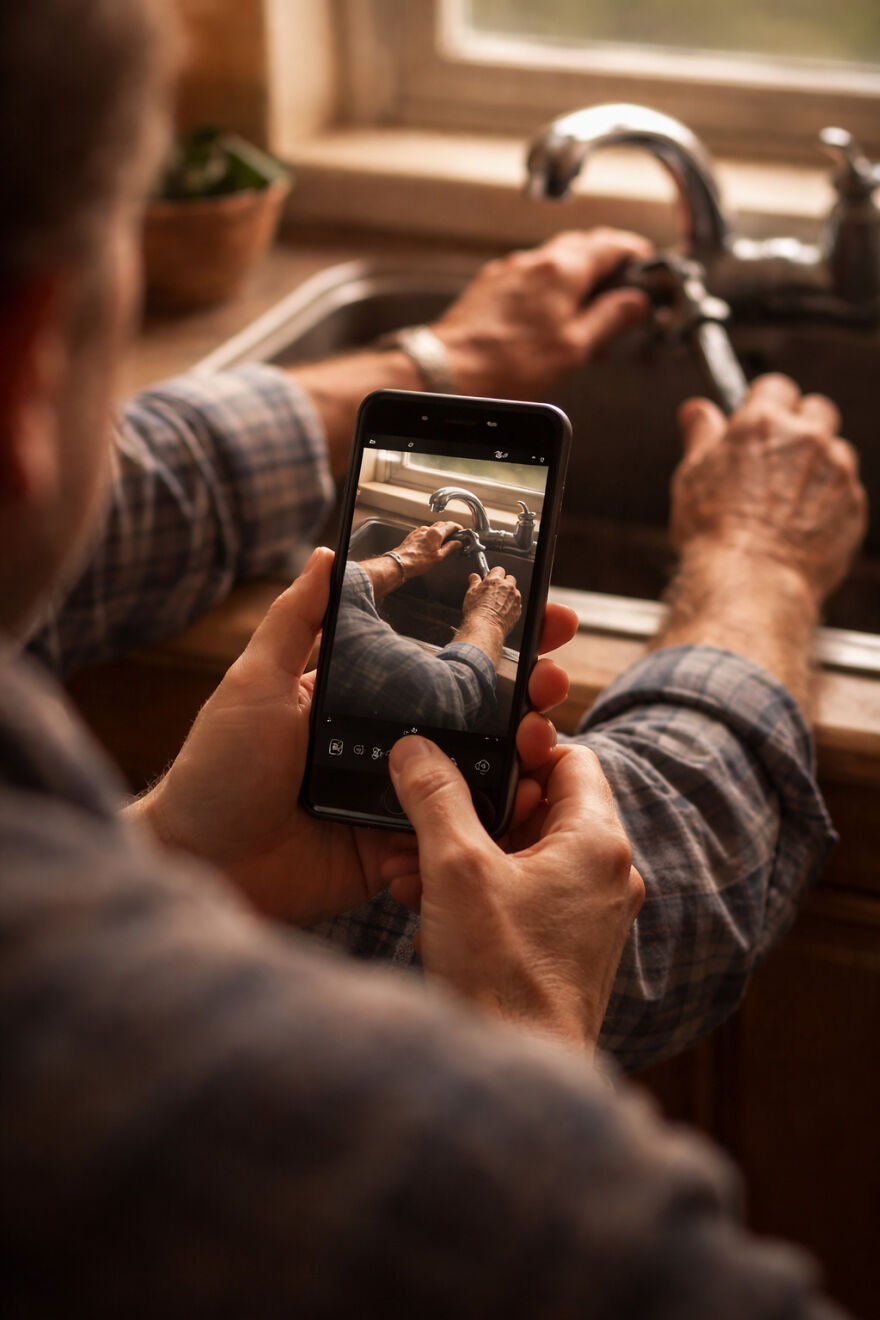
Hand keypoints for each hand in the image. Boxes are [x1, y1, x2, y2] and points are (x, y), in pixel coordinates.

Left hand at [126, 548, 577, 926]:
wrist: (204, 864)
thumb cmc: (218, 770)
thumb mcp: (254, 683)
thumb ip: (295, 622)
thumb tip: (327, 553)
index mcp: (360, 696)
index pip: (437, 652)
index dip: (490, 629)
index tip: (540, 609)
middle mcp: (388, 741)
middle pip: (473, 709)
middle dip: (526, 689)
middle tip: (555, 674)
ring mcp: (399, 795)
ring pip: (477, 770)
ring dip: (520, 752)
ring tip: (543, 737)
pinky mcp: (401, 846)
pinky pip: (456, 833)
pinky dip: (489, 821)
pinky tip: (518, 802)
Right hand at [384, 728, 644, 1051]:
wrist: (517, 1069)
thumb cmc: (500, 975)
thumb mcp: (456, 868)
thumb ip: (436, 797)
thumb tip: (416, 749)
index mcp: (598, 843)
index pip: (571, 759)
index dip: (521, 748)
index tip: (475, 752)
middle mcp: (607, 876)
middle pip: (542, 807)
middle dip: (476, 806)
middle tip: (428, 810)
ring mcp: (589, 915)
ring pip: (524, 854)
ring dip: (467, 848)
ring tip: (410, 861)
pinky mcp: (565, 948)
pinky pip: (522, 895)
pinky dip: (477, 888)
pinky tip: (423, 900)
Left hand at [394, 521, 462, 578]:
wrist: (400, 563)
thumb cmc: (418, 562)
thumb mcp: (439, 557)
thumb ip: (450, 547)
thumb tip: (457, 543)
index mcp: (436, 533)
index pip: (450, 525)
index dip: (457, 527)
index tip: (460, 530)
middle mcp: (427, 529)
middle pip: (442, 524)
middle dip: (449, 528)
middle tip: (453, 535)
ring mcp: (419, 531)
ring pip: (432, 527)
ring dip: (439, 531)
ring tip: (442, 541)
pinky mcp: (413, 535)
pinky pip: (424, 532)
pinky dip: (430, 534)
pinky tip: (430, 543)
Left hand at [430, 228, 651, 397]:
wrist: (450, 371)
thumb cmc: (508, 365)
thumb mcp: (575, 348)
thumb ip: (610, 318)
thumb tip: (636, 301)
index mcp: (563, 270)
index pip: (610, 244)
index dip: (634, 252)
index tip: (646, 262)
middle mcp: (535, 262)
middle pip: (582, 247)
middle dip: (607, 263)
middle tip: (622, 289)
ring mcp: (509, 271)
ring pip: (554, 262)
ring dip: (577, 280)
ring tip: (587, 317)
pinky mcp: (490, 286)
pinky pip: (530, 277)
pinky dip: (549, 289)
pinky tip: (550, 319)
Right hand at [461, 565, 521, 638]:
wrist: (485, 628)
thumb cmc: (477, 612)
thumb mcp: (470, 593)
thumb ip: (474, 582)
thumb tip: (474, 577)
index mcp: (495, 580)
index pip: (499, 570)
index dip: (494, 574)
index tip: (491, 579)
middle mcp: (507, 587)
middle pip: (510, 578)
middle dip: (503, 582)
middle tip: (494, 591)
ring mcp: (514, 598)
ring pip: (514, 591)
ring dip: (508, 594)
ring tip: (497, 603)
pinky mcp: (518, 609)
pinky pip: (516, 604)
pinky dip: (511, 605)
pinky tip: (502, 611)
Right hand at [672, 374, 866, 604]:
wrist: (749, 582)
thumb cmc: (714, 530)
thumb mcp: (692, 474)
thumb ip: (701, 434)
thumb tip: (696, 410)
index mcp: (763, 423)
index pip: (775, 386)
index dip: (764, 404)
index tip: (756, 423)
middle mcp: (807, 439)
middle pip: (817, 409)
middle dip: (801, 425)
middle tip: (778, 456)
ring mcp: (837, 472)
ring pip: (837, 452)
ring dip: (818, 466)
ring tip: (788, 500)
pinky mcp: (854, 506)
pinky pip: (846, 493)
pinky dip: (829, 503)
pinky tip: (801, 526)